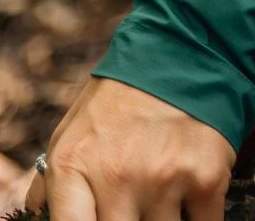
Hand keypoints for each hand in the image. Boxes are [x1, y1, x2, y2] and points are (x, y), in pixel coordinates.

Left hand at [24, 77, 234, 219]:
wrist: (181, 50)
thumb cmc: (119, 101)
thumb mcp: (70, 134)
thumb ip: (49, 187)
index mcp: (73, 167)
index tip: (99, 220)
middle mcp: (115, 176)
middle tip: (130, 209)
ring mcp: (163, 178)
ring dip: (162, 220)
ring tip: (160, 192)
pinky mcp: (206, 177)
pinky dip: (199, 219)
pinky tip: (190, 199)